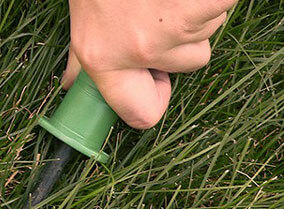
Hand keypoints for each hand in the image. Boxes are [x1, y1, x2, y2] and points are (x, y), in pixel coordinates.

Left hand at [63, 0, 235, 128]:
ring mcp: (176, 27)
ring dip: (194, 13)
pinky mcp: (206, 4)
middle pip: (186, 65)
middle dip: (179, 42)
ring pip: (206, 33)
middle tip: (159, 11)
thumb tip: (71, 84)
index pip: (141, 115)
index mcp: (102, 57)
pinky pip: (220, 9)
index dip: (152, 101)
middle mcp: (139, 50)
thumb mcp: (82, 17)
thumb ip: (80, 56)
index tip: (152, 85)